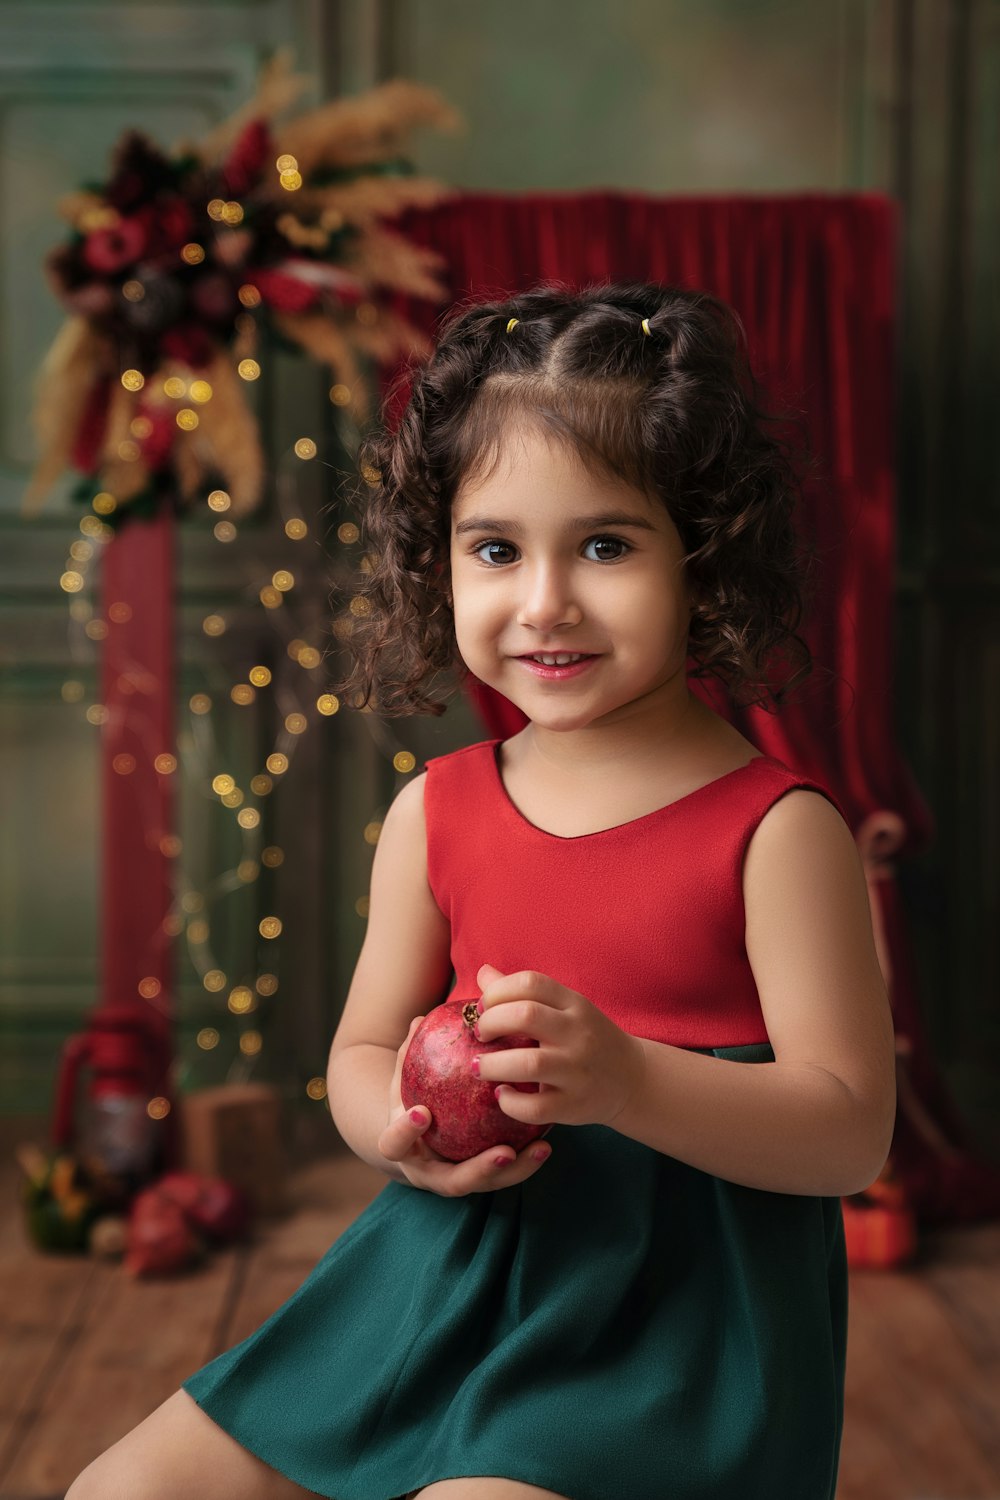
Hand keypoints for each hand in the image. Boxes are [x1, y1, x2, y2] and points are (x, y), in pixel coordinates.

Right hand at [376, 1015, 553, 1196]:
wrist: (417, 1141)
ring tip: (540, 1148)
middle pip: (454, 1182)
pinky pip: (507, 1174)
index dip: (404, 1133)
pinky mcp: (483, 1179)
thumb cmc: (412, 1100)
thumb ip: (409, 1056)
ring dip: (516, 1170)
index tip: (422, 1113)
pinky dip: (527, 1160)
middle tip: (504, 1153)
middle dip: (479, 1169)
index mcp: (403, 1148)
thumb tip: (420, 1021)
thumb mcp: (404, 1081)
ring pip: (488, 1185)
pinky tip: (547, 1142)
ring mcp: (459, 1179)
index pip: (393, 1145)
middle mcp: (430, 1173)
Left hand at [473, 963, 646, 1128]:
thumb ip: (524, 993)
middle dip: (490, 1022)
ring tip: (477, 1066)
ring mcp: (578, 1071)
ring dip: (492, 1065)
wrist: (632, 1080)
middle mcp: (578, 1034)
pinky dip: (510, 1102)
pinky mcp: (574, 1105)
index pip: (531, 983)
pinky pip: (536, 1107)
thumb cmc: (587, 1039)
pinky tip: (501, 1095)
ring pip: (530, 1063)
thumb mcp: (564, 1009)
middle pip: (526, 1016)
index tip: (482, 1007)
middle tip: (480, 1034)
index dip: (497, 991)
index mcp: (574, 1004)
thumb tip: (483, 974)